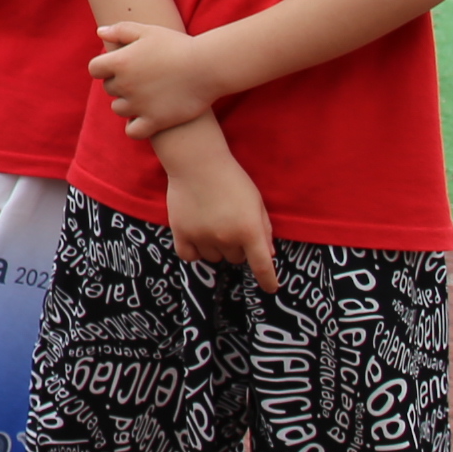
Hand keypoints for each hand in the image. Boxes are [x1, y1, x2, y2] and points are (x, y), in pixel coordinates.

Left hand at [88, 17, 221, 137]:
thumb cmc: (178, 45)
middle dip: (120, 84)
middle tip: (142, 79)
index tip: (120, 66)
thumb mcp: (149, 31)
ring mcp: (139, 105)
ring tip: (146, 96)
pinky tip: (145, 119)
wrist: (208, 66)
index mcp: (120, 62)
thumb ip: (121, 30)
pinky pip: (132, 131)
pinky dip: (135, 127)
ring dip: (128, 104)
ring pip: (119, 109)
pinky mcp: (155, 121)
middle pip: (109, 89)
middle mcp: (125, 85)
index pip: (94, 69)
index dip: (105, 67)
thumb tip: (99, 32)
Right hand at [161, 141, 278, 290]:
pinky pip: (189, 256)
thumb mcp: (256, 202)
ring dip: (216, 248)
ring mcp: (202, 237)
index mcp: (249, 230)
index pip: (262, 266)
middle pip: (235, 258)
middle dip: (237, 247)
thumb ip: (264, 229)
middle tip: (231, 225)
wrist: (197, 162)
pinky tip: (197, 238)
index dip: (268, 280)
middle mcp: (226, 238)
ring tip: (212, 225)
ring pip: (213, 257)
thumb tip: (267, 254)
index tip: (271, 289)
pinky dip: (195, 251)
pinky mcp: (181, 232)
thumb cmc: (232, 179)